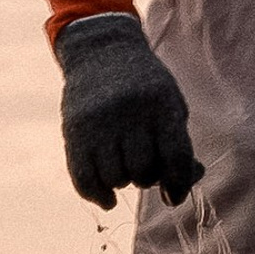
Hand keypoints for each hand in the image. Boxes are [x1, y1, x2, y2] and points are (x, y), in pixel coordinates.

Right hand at [57, 12, 202, 209]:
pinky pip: (83, 178)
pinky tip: (108, 199)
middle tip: (146, 167)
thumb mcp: (171, 105)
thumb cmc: (146, 87)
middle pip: (143, 171)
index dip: (179, 184)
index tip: (174, 196)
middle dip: (148, 178)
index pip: (175, 157)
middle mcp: (128, 113)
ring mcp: (98, 123)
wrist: (102, 53)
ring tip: (126, 166)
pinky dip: (97, 195)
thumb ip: (179, 146)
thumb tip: (180, 191)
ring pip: (115, 178)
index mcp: (161, 104)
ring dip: (124, 182)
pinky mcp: (74, 132)